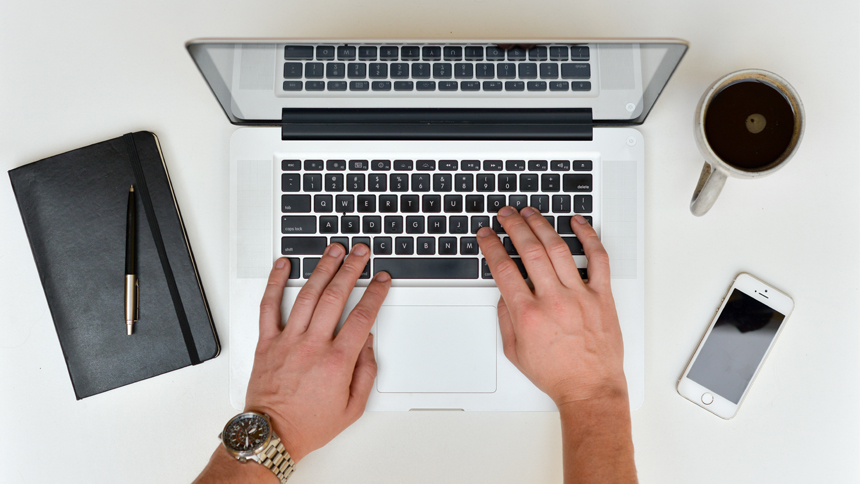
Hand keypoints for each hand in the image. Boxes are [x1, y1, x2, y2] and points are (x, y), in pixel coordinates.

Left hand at [244, 243, 390, 461]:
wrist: (272, 434)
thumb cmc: (309, 424)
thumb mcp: (353, 407)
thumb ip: (366, 372)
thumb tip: (367, 342)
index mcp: (336, 361)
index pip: (362, 316)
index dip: (375, 294)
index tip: (382, 280)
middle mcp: (312, 345)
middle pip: (336, 296)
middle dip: (352, 269)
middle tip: (361, 253)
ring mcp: (287, 340)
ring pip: (307, 295)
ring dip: (322, 268)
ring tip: (333, 250)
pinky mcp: (267, 342)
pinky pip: (268, 305)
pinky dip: (275, 282)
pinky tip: (283, 265)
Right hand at [476, 207, 626, 406]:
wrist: (590, 388)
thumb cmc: (556, 374)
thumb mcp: (515, 351)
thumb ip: (506, 318)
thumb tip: (504, 293)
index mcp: (528, 314)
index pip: (504, 269)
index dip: (491, 246)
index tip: (486, 235)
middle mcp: (554, 300)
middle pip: (529, 250)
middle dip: (513, 226)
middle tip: (505, 214)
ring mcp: (580, 295)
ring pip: (558, 248)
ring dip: (541, 225)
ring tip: (530, 213)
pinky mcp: (602, 296)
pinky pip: (598, 258)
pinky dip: (588, 236)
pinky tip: (577, 223)